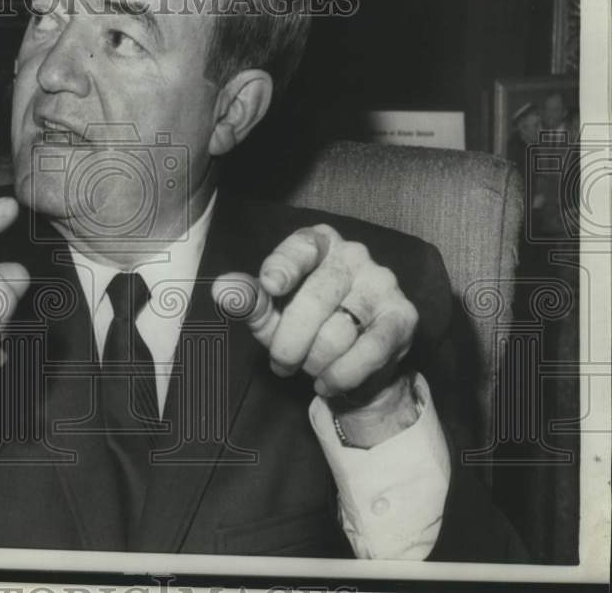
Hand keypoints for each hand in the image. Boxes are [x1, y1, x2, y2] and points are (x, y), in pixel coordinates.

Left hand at [212, 224, 419, 443]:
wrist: (354, 360)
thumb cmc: (305, 325)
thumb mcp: (272, 313)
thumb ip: (249, 300)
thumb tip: (222, 288)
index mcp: (319, 243)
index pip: (302, 247)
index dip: (284, 266)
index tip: (270, 286)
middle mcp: (354, 255)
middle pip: (314, 300)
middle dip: (289, 342)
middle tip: (281, 363)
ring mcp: (382, 284)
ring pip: (338, 333)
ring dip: (315, 363)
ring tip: (309, 368)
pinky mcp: (403, 317)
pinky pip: (368, 352)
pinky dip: (342, 375)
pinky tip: (329, 381)